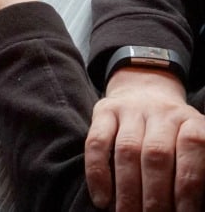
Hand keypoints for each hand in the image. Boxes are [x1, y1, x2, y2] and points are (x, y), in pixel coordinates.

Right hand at [85, 68, 204, 210]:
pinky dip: (97, 173)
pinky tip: (101, 199)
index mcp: (191, 120)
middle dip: (155, 196)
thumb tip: (192, 205)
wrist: (144, 90)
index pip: (193, 147)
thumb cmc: (172, 133)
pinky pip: (96, 142)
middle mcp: (161, 111)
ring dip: (127, 190)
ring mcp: (130, 108)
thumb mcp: (190, 141)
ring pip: (127, 151)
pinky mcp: (104, 109)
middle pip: (157, 154)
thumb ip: (194, 166)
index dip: (188, 184)